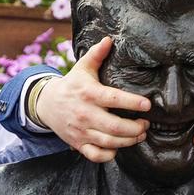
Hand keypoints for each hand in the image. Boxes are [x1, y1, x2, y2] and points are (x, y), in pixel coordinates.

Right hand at [35, 37, 150, 162]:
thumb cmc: (71, 85)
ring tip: (139, 135)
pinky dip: (108, 155)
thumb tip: (109, 39)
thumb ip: (97, 55)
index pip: (114, 99)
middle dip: (135, 128)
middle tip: (145, 124)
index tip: (147, 105)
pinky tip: (117, 148)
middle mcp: (85, 114)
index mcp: (89, 94)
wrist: (46, 104)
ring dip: (128, 141)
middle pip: (115, 127)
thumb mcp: (82, 68)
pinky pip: (95, 155)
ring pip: (109, 142)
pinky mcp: (78, 144)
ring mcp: (81, 131)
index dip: (132, 103)